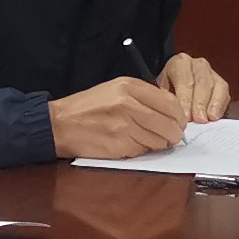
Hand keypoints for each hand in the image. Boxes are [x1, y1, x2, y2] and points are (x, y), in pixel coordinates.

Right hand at [51, 74, 188, 159]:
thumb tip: (171, 112)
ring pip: (159, 141)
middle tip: (170, 137)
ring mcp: (124, 126)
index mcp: (130, 87)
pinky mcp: (119, 145)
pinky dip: (141, 150)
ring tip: (144, 139)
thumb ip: (143, 96)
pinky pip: (143, 151)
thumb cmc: (88, 107)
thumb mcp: (115, 89)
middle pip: (169, 124)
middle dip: (173, 134)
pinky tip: (130, 144)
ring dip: (158, 144)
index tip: (178, 122)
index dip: (179, 116)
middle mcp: (129, 104)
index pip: (170, 102)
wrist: (59, 124)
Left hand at [159, 52, 232, 123]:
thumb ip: (167, 99)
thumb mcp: (161, 90)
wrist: (174, 81)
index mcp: (180, 63)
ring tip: (210, 119)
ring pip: (216, 86)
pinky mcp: (221, 83)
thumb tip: (173, 115)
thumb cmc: (167, 88)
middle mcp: (198, 65)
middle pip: (202, 83)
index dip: (185, 99)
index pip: (184, 80)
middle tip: (199, 120)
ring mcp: (212, 72)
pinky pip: (224, 93)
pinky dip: (220, 106)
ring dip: (213, 105)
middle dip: (200, 103)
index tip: (185, 116)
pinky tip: (216, 117)